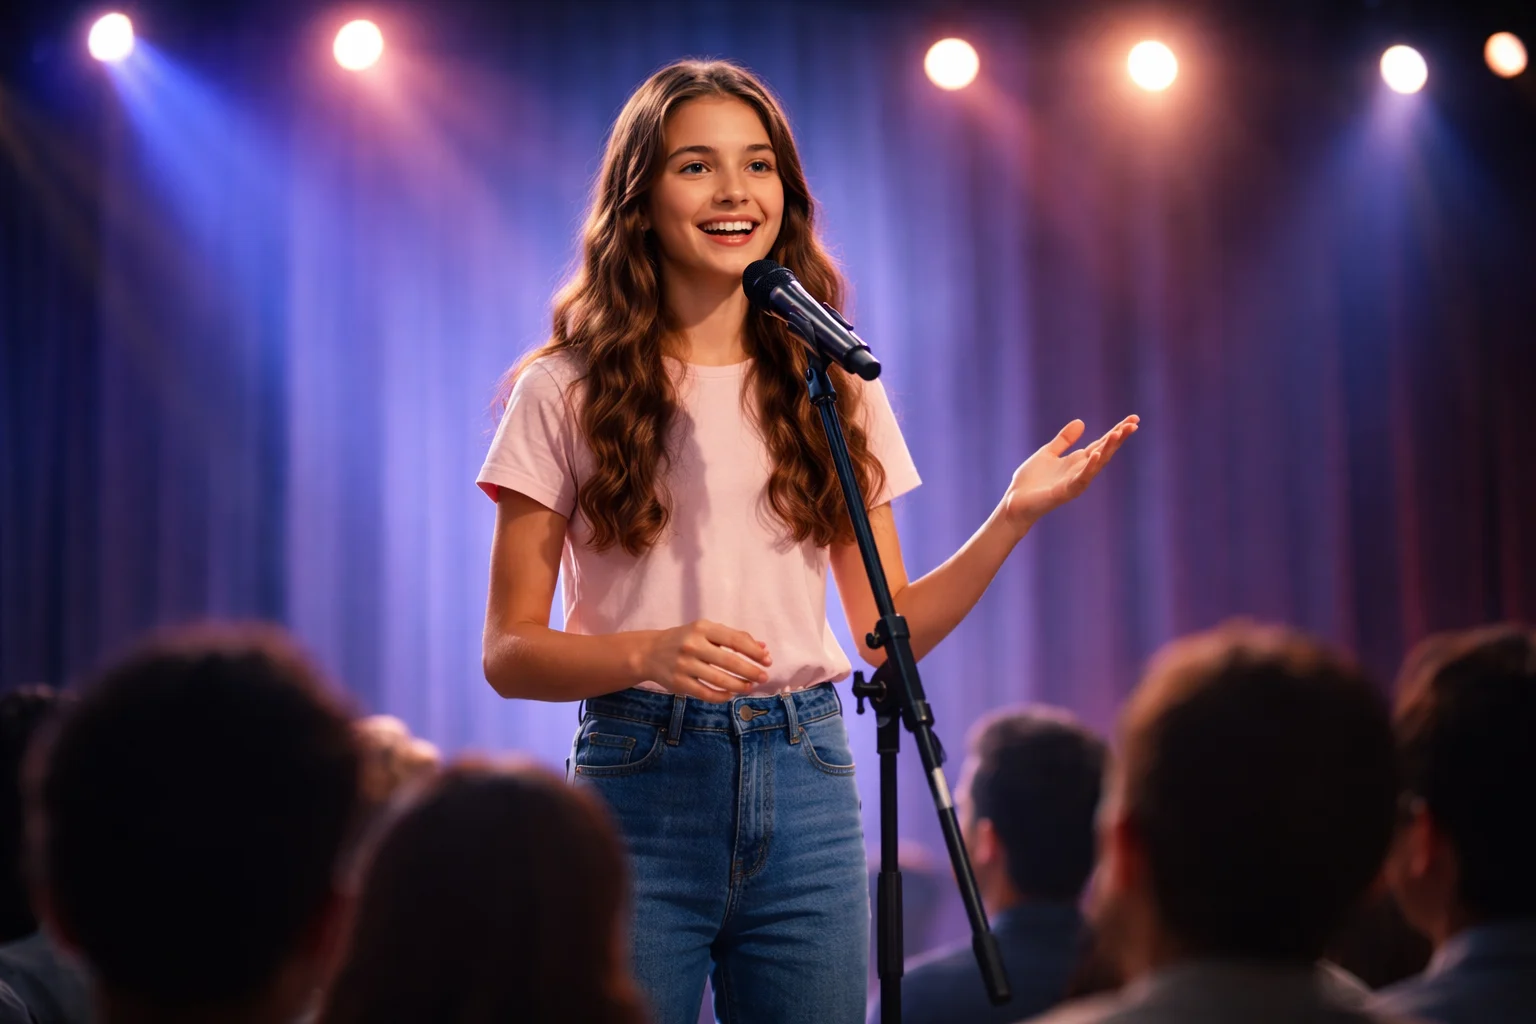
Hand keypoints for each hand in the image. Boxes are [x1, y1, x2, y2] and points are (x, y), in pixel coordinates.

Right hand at [637, 620, 771, 702]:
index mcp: (702, 628)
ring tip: (750, 687)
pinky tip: (731, 694)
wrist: (650, 652)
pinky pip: (706, 693)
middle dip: (751, 671)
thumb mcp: (706, 631)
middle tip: (764, 677)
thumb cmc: (685, 639)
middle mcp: (692, 645)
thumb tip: (763, 648)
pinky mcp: (679, 683)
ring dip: (739, 685)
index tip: (767, 660)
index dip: (754, 652)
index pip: (735, 640)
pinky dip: (722, 696)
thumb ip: (733, 637)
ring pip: (719, 679)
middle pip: (729, 661)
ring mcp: (684, 665)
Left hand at [1000, 415, 1138, 531]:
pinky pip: (1081, 478)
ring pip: (1097, 463)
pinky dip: (1089, 467)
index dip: (1117, 431)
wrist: (1015, 503)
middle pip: (1105, 451)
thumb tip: (1081, 422)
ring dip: (1108, 449)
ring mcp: (1075, 481)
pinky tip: (1095, 454)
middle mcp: (1080, 470)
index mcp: (1077, 461)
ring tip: (1118, 433)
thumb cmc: (1031, 482)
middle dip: (1119, 437)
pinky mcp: (1066, 492)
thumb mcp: (1048, 453)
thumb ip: (1064, 440)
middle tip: (1134, 423)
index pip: (1102, 443)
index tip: (1133, 418)